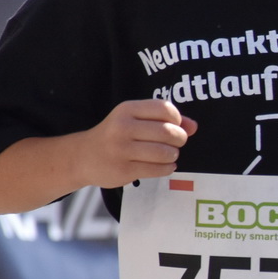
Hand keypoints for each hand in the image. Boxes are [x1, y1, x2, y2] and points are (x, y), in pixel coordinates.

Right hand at [79, 99, 196, 187]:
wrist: (83, 156)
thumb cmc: (116, 135)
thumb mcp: (135, 120)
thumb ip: (164, 120)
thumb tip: (194, 126)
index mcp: (127, 109)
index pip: (165, 108)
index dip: (177, 119)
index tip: (174, 126)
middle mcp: (123, 127)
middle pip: (168, 132)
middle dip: (180, 139)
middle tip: (176, 143)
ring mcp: (121, 150)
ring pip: (165, 152)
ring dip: (173, 155)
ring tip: (169, 155)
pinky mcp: (123, 170)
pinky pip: (158, 169)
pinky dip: (167, 168)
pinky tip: (163, 166)